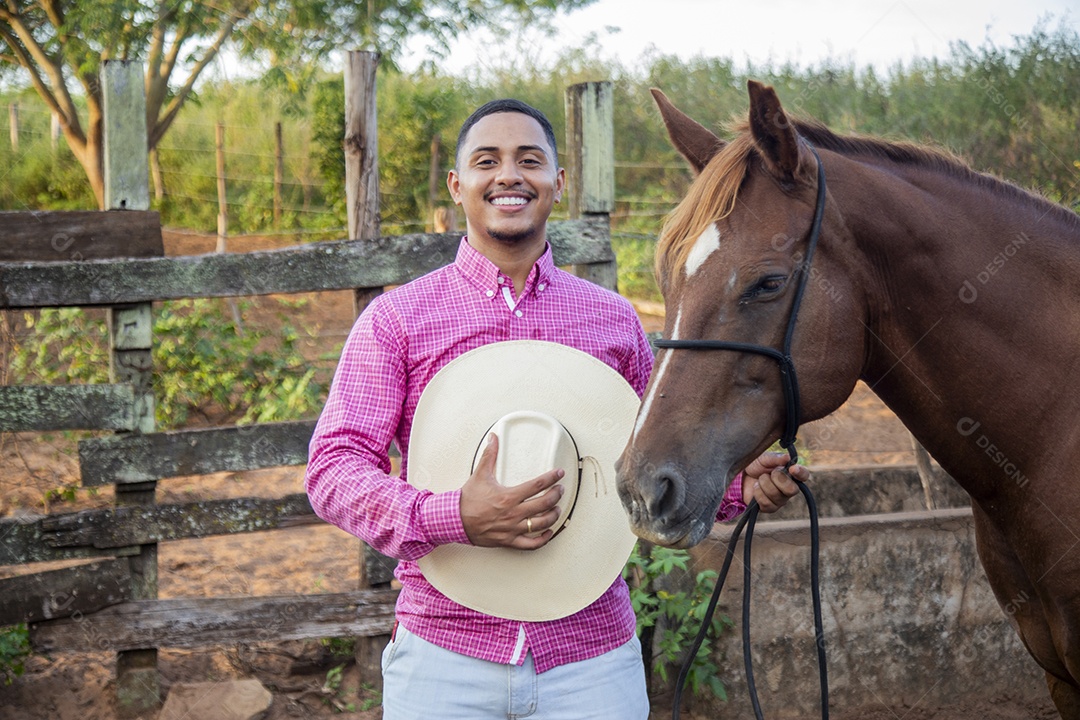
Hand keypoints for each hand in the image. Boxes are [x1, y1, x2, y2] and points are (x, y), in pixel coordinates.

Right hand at [459, 434, 564, 549]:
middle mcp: (513, 513)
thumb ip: (489, 455)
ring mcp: (512, 528)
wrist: (455, 521)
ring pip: (541, 524)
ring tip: (557, 509)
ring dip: (553, 516)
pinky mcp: (509, 540)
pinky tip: (548, 532)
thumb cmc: (468, 501)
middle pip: (544, 504)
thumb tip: (493, 438)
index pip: (537, 485)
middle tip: (560, 490)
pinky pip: (531, 544)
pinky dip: (542, 539)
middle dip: (556, 495)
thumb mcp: (480, 474)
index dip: (552, 478)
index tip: (559, 474)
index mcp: (508, 497)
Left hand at [741, 451, 809, 512]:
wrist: (741, 476)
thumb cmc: (756, 466)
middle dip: (778, 479)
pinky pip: (766, 503)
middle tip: (770, 473)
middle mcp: (788, 488)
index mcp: (790, 474)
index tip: (792, 468)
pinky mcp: (769, 508)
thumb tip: (788, 457)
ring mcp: (779, 500)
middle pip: (792, 490)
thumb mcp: (764, 458)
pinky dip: (758, 493)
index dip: (801, 473)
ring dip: (764, 484)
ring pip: (776, 495)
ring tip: (760, 479)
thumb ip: (775, 458)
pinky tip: (756, 488)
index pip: (803, 476)